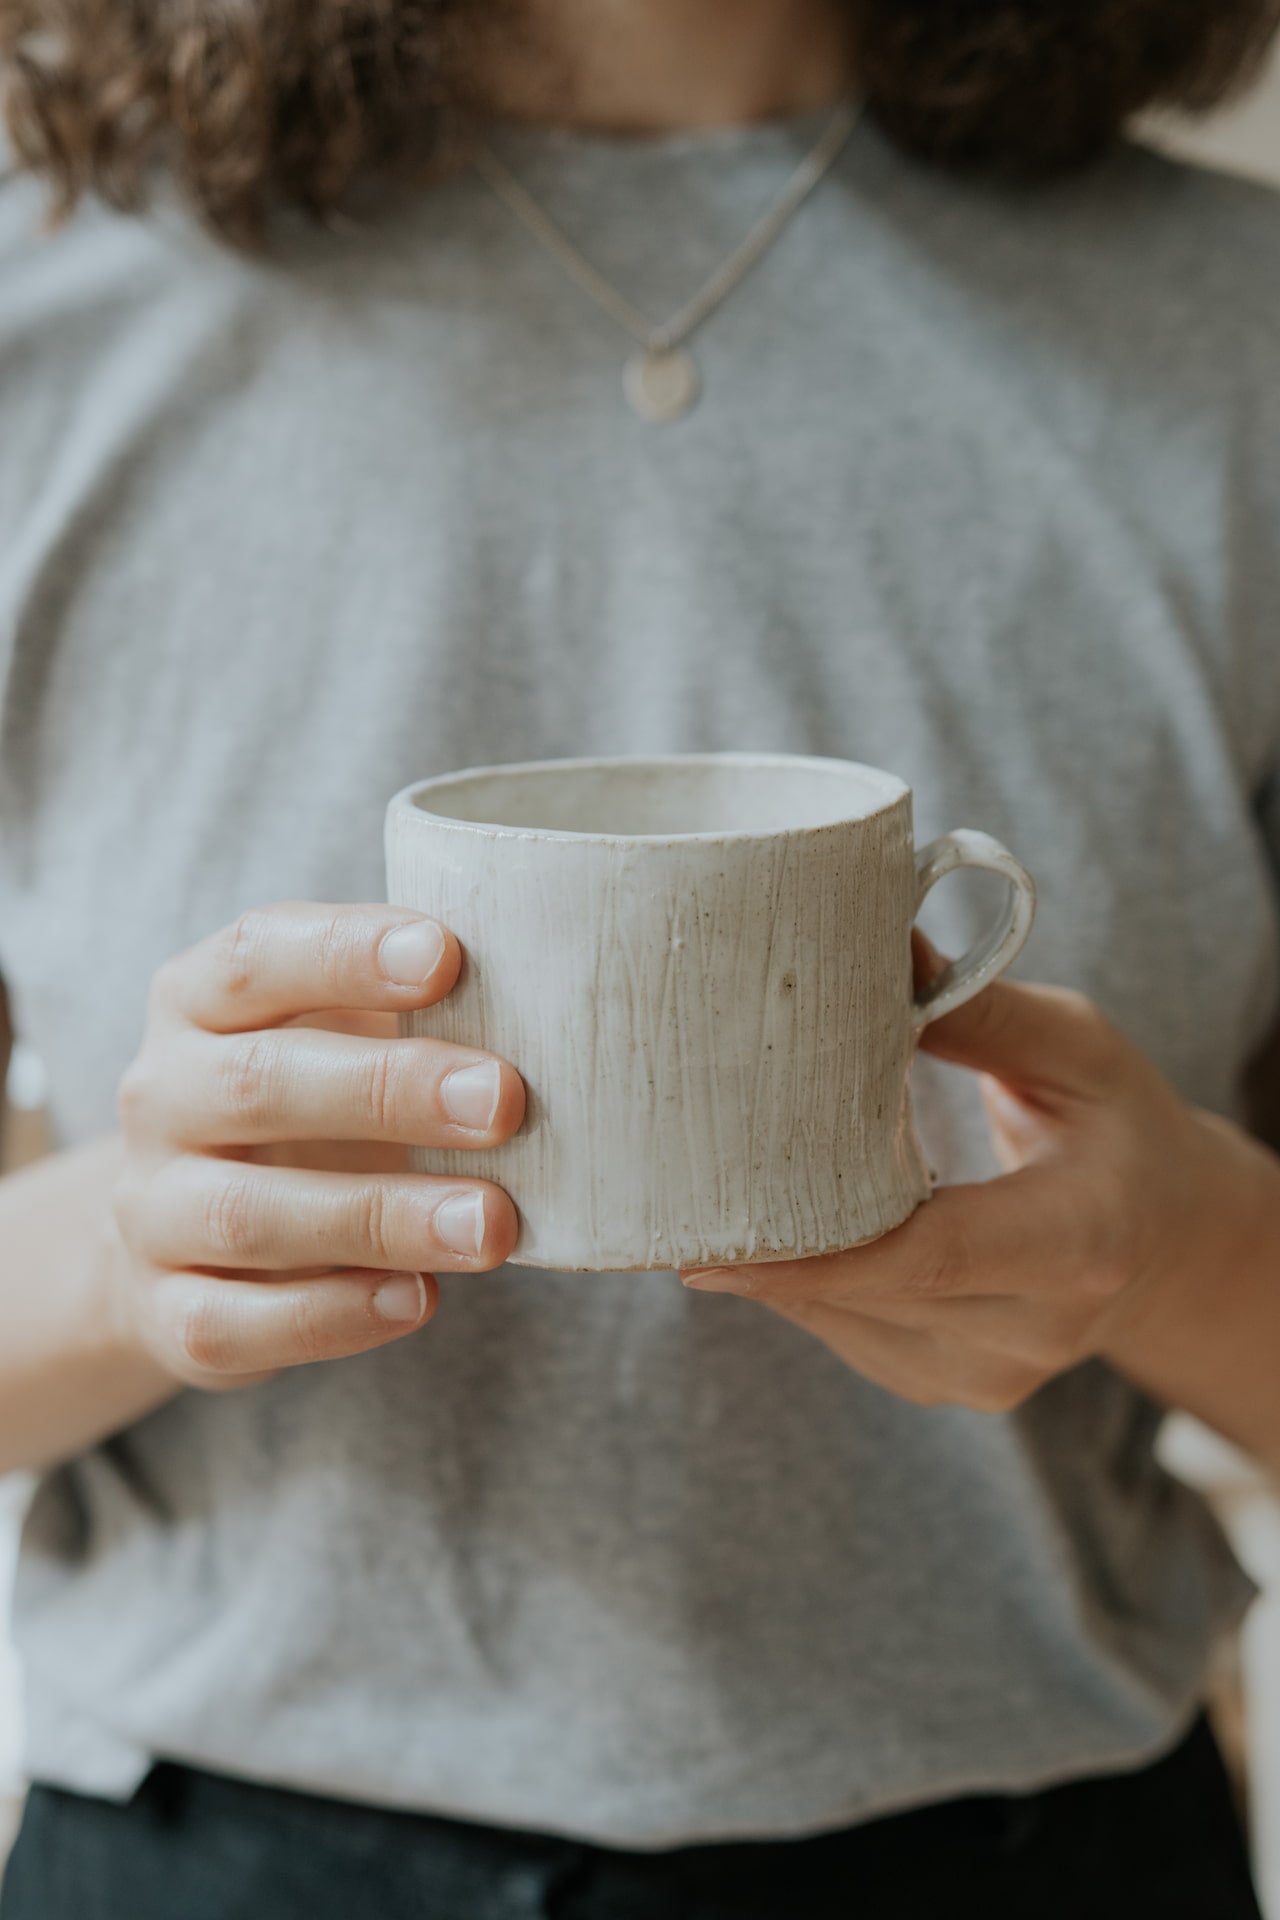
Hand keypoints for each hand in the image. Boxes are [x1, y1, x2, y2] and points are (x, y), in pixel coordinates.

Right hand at [109, 902, 524, 1389]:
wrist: (191, 1229)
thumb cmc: (313, 1100)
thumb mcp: (345, 1031)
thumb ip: (417, 1007)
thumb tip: (563, 1003)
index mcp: (199, 1001)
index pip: (258, 956)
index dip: (348, 952)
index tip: (449, 955)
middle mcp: (160, 1097)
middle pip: (258, 1084)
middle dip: (390, 1090)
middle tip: (505, 1100)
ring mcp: (152, 1211)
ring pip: (248, 1214)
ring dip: (381, 1216)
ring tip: (492, 1223)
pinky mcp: (168, 1314)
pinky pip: (232, 1322)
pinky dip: (333, 1315)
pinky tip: (419, 1298)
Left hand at [681, 938, 1276, 1414]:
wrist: (1169, 1244)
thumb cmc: (1121, 1128)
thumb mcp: (1079, 1050)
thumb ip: (980, 1009)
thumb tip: (878, 946)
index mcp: (1081, 1240)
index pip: (928, 1257)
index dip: (814, 1258)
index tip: (709, 1245)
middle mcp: (1037, 1328)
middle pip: (868, 1292)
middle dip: (768, 1244)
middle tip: (678, 1186)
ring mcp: (991, 1375)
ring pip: (842, 1322)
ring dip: (775, 1263)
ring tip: (718, 1192)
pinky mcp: (950, 1386)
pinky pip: (846, 1334)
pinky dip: (801, 1282)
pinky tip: (776, 1227)